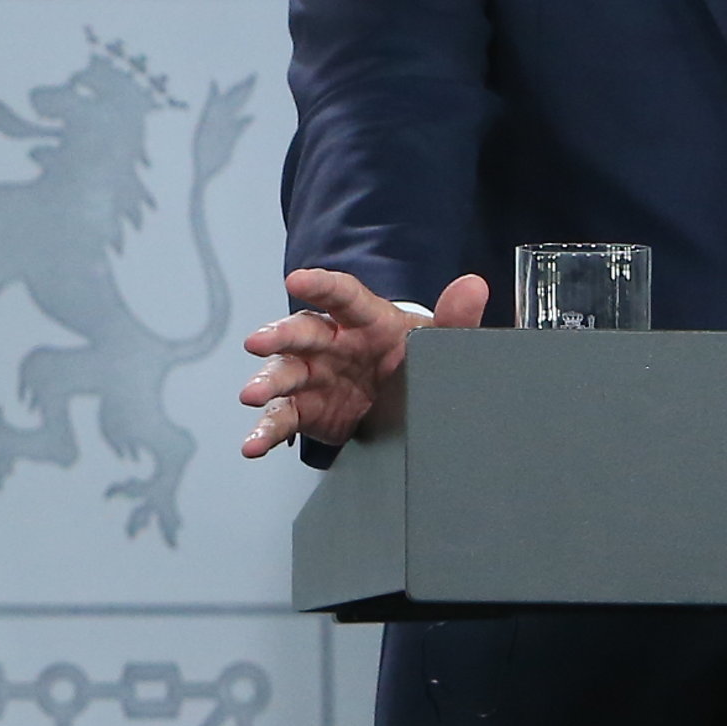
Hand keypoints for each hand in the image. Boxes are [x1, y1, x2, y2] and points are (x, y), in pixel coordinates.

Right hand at [237, 265, 491, 457]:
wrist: (403, 396)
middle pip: (301, 333)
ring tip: (252, 396)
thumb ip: (456, 318)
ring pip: (284, 375)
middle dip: (278, 336)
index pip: (342, 296)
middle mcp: (332, 343)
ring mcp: (314, 376)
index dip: (320, 286)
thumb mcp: (439, 341)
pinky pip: (282, 419)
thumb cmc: (415, 357)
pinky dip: (265, 432)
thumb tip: (474, 286)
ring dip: (266, 383)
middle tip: (259, 342)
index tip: (297, 280)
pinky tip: (253, 445)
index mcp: (365, 320)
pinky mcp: (306, 410)